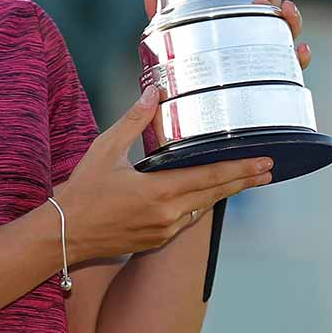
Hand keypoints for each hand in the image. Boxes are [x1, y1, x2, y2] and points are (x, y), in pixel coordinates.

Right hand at [51, 86, 272, 261]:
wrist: (64, 234)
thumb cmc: (82, 191)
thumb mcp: (105, 149)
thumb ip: (133, 121)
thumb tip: (153, 92)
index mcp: (159, 191)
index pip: (211, 178)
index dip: (240, 170)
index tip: (264, 163)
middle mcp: (168, 215)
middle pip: (215, 195)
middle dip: (243, 181)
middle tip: (267, 170)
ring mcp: (164, 230)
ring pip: (202, 208)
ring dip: (222, 193)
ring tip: (241, 180)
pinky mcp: (156, 240)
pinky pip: (186, 219)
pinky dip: (198, 204)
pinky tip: (203, 195)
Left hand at [143, 0, 309, 68]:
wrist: (200, 109)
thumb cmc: (190, 68)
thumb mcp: (173, 39)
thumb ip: (164, 16)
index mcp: (231, 13)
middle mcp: (253, 28)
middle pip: (270, 3)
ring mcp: (267, 49)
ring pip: (287, 29)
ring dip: (289, 16)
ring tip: (283, 9)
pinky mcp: (274, 76)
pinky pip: (294, 67)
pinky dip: (302, 57)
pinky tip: (301, 50)